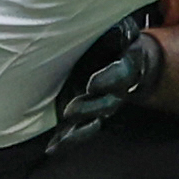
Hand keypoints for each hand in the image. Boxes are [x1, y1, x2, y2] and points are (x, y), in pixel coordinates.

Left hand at [47, 15, 164, 153]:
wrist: (120, 56)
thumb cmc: (116, 38)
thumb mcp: (120, 30)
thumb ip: (121, 33)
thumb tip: (125, 31)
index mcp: (126, 66)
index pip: (121, 74)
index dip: (109, 80)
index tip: (93, 84)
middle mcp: (114, 90)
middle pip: (107, 105)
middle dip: (89, 109)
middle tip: (70, 110)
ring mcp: (98, 104)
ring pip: (92, 122)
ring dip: (77, 132)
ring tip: (62, 139)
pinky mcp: (83, 112)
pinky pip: (77, 130)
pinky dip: (65, 141)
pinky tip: (52, 149)